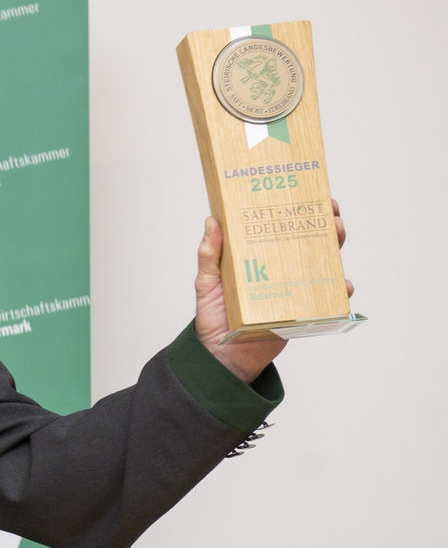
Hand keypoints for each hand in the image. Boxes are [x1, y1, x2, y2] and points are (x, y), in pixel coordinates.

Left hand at [195, 200, 349, 380]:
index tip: (309, 192)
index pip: (284, 228)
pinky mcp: (303, 313)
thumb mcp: (206, 282)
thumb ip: (209, 255)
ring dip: (335, 248)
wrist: (221, 354)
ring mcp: (295, 289)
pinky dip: (338, 292)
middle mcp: (282, 270)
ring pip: (324, 265)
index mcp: (261, 257)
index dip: (299, 210)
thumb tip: (211, 220)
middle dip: (327, 223)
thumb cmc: (213, 316)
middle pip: (312, 242)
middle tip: (330, 212)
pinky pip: (328, 301)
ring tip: (336, 235)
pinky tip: (341, 284)